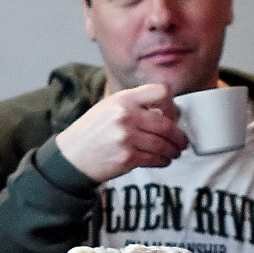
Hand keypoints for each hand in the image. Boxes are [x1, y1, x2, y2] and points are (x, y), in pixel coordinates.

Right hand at [54, 82, 190, 183]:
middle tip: (181, 141)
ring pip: (163, 144)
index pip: (160, 92)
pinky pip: (155, 159)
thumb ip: (134, 106)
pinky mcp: (127, 158)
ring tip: (174, 152)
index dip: (172, 105)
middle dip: (178, 136)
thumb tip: (165, 114)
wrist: (72, 156)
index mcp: (123, 99)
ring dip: (173, 150)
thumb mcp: (109, 107)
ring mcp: (126, 137)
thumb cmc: (92, 132)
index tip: (173, 116)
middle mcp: (125, 116)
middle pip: (166, 124)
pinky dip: (163, 160)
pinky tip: (163, 160)